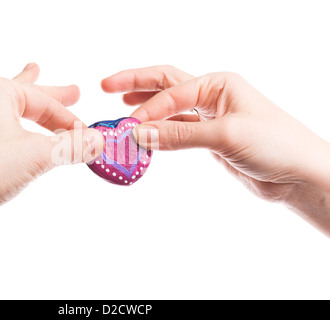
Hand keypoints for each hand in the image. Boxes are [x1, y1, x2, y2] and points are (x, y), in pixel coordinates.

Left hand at [0, 63, 102, 293]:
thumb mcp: (38, 155)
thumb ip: (72, 147)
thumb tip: (100, 142)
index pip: (46, 103)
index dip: (72, 122)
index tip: (88, 138)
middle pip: (26, 94)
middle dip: (53, 96)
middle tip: (74, 92)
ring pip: (6, 107)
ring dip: (26, 102)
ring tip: (33, 78)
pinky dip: (7, 123)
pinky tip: (3, 121)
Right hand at [102, 66, 329, 233]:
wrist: (299, 175)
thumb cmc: (275, 144)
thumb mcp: (224, 135)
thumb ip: (179, 134)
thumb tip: (139, 134)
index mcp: (218, 84)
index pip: (172, 91)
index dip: (147, 109)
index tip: (128, 127)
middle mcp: (212, 96)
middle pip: (166, 85)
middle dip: (137, 84)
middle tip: (107, 85)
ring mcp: (209, 118)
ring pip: (169, 108)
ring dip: (146, 108)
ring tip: (121, 106)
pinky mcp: (209, 139)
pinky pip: (177, 131)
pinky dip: (160, 133)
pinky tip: (146, 135)